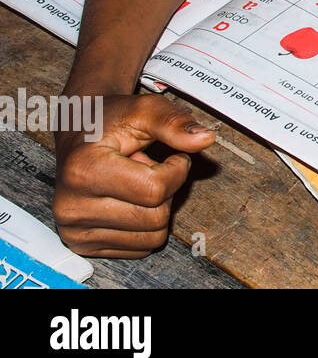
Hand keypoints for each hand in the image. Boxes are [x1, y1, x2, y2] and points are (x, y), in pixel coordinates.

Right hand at [53, 93, 214, 257]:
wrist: (78, 134)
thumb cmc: (110, 122)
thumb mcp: (144, 110)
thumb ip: (175, 123)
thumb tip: (206, 138)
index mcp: (84, 171)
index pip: (156, 189)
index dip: (177, 169)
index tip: (171, 156)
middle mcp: (71, 206)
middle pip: (156, 217)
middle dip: (166, 190)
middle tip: (146, 168)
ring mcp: (74, 230)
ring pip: (152, 237)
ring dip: (155, 208)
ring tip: (134, 182)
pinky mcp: (82, 245)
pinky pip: (139, 248)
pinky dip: (145, 225)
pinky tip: (127, 199)